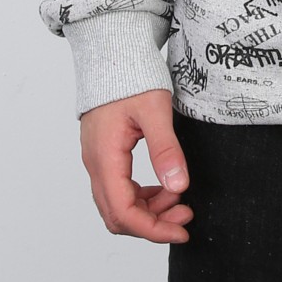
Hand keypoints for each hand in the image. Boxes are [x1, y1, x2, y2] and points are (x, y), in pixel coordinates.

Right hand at [79, 88, 192, 243]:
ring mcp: (97, 159)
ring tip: (180, 200)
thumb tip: (178, 187)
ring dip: (148, 210)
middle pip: (117, 215)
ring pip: (117, 204)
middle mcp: (95, 164)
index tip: (181, 231)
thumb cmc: (131, 74)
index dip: (152, 229)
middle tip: (186, 216)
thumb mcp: (155, 109)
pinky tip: (164, 187)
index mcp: (105, 157)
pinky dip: (142, 196)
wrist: (113, 50)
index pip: (123, 212)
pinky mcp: (104, 153)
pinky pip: (119, 188)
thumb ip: (165, 149)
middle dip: (152, 223)